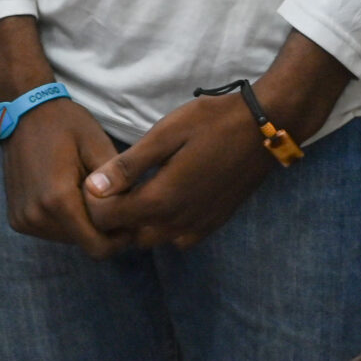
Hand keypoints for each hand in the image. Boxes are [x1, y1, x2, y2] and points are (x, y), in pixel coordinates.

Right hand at [0, 16, 120, 258]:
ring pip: (67, 238)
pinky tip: (67, 193)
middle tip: (110, 200)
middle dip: (100, 229)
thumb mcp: (98, 146)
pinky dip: (64, 220)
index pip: (97, 248)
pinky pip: (50, 231)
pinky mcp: (16, 219)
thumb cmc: (65, 124)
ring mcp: (22, 219)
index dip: (119, 239)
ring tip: (86, 193)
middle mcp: (36, 217)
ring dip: (81, 224)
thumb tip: (138, 214)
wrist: (22, 111)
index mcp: (58, 201)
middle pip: (83, 243)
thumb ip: (118, 185)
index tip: (128, 218)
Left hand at [81, 31, 351, 249]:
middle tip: (115, 181)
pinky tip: (167, 193)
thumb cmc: (212, 123)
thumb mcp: (164, 135)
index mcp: (161, 201)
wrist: (266, 129)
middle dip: (115, 214)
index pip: (108, 219)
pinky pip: (178, 236)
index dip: (94, 202)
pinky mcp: (214, 224)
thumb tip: (94, 188)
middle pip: (128, 233)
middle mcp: (178, 224)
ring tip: (138, 186)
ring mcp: (199, 227)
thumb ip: (129, 166)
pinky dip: (165, 222)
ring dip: (140, 220)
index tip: (96, 178)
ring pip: (154, 237)